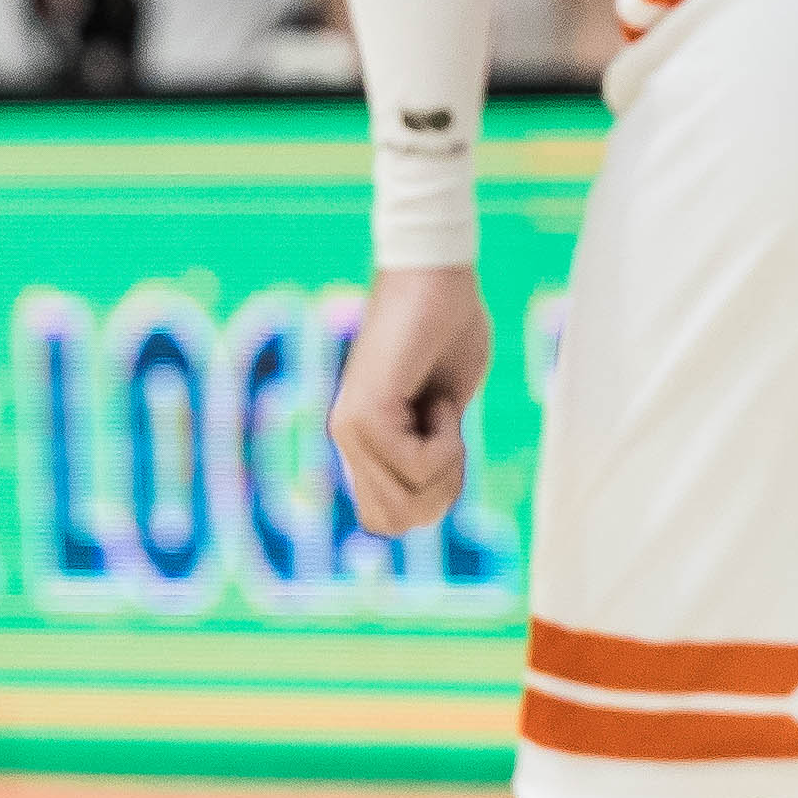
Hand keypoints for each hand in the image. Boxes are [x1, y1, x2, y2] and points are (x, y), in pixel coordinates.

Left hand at [331, 265, 493, 536]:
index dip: (434, 500)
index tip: (450, 446)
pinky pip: (417, 465)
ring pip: (409, 500)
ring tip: (440, 411)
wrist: (437, 275)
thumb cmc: (448, 329)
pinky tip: (437, 398)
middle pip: (399, 522)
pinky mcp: (366, 412)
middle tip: (449, 432)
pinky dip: (447, 442)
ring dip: (446, 466)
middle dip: (442, 491)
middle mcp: (347, 441)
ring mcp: (352, 429)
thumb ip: (431, 457)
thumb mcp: (444, 411)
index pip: (388, 521)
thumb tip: (429, 505)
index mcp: (362, 443)